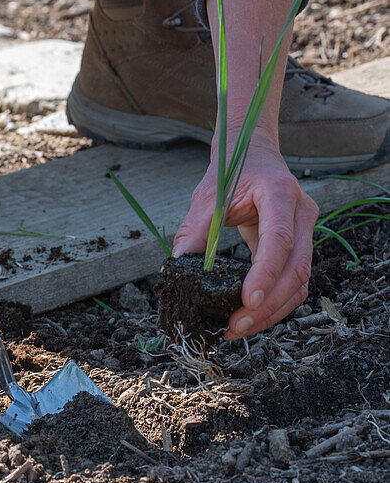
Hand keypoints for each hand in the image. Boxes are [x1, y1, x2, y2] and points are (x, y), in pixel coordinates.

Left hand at [172, 134, 318, 339]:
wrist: (253, 154)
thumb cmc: (231, 171)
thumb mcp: (207, 196)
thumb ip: (194, 230)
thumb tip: (177, 266)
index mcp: (279, 193)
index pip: (279, 239)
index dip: (265, 273)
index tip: (247, 301)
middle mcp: (301, 213)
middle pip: (296, 269)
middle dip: (268, 304)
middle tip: (235, 326)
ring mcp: (306, 230)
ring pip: (300, 282)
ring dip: (273, 311)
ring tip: (238, 328)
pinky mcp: (301, 246)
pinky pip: (294, 282)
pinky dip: (275, 303)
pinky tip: (250, 316)